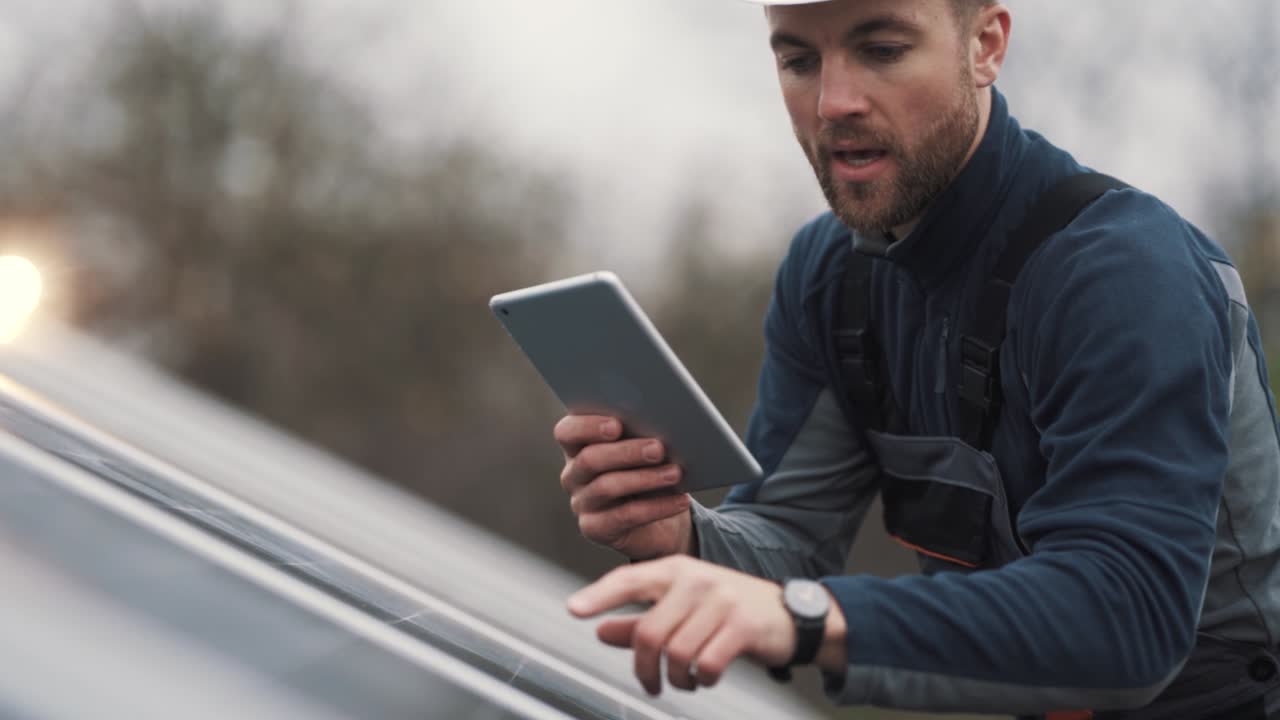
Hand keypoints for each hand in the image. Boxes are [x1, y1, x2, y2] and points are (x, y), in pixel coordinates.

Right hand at [555, 415, 693, 559]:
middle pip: (589, 459)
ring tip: (675, 472)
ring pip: (607, 486)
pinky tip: (680, 500)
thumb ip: (642, 434)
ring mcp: (581, 503)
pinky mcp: (595, 528)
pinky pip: (625, 516)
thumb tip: (662, 422)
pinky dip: (657, 507)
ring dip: (645, 478)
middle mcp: (574, 474)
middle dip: (626, 452)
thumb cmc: (649, 473)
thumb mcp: (644, 450)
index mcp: (578, 445)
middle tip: (658, 448)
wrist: (660, 522)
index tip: (616, 425)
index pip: (567, 431)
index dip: (587, 426)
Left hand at [567, 556, 808, 694]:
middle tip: (650, 684)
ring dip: (675, 679)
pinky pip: (707, 664)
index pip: (629, 579)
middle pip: (650, 632)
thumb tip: (599, 631)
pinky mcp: (743, 625)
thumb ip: (640, 621)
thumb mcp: (682, 608)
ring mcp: (721, 600)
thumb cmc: (728, 610)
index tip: (574, 609)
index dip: (600, 595)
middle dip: (644, 669)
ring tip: (684, 680)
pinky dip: (701, 680)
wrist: (789, 614)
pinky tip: (705, 677)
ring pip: (677, 653)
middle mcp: (696, 580)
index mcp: (676, 570)